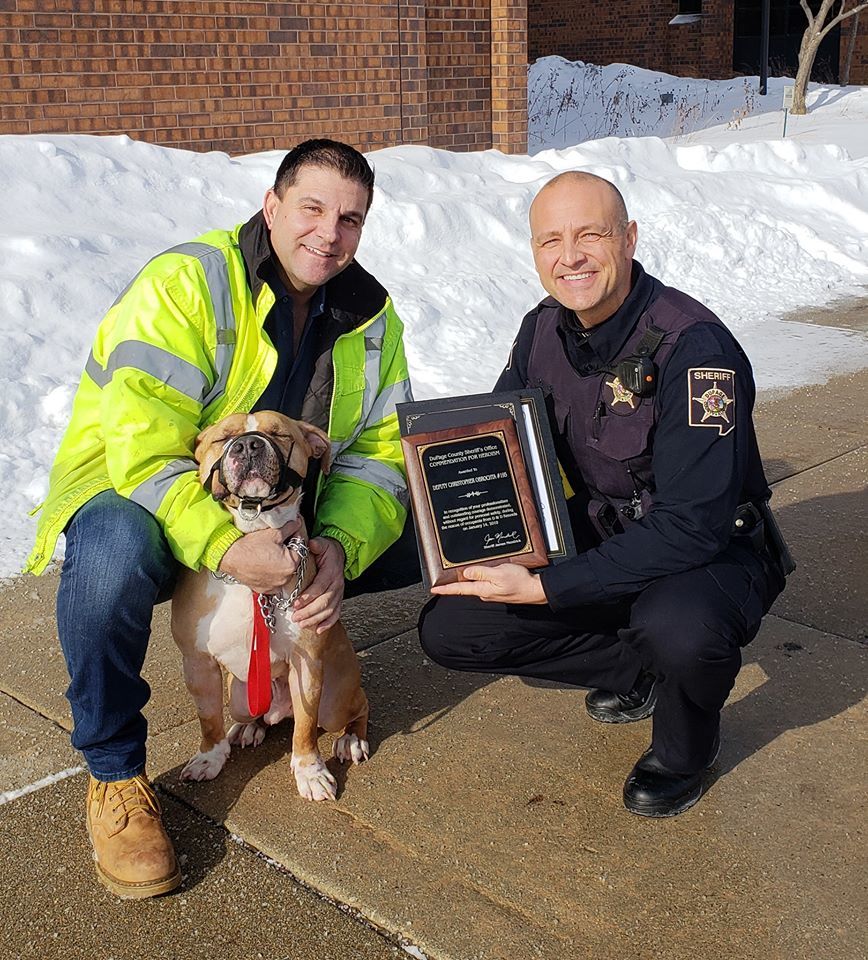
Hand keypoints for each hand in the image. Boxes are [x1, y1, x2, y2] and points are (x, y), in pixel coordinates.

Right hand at [218, 518, 302, 593]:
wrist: (230, 556)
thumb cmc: (250, 546)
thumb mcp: (274, 533)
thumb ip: (290, 528)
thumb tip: (297, 523)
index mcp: (290, 565)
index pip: (300, 549)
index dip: (294, 540)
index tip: (288, 535)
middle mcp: (284, 579)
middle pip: (292, 563)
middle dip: (287, 553)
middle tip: (276, 545)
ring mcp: (274, 586)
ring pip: (283, 573)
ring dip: (279, 565)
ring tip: (268, 555)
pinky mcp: (263, 590)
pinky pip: (273, 582)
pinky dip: (271, 575)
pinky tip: (263, 565)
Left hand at [292, 537, 345, 633]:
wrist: (340, 554)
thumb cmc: (328, 551)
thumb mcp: (322, 543)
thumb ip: (317, 544)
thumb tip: (311, 543)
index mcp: (331, 572)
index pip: (319, 587)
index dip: (307, 597)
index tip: (295, 604)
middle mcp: (337, 584)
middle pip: (324, 602)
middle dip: (309, 612)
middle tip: (295, 617)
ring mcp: (339, 593)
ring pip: (329, 610)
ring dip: (315, 619)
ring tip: (302, 624)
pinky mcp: (338, 599)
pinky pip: (336, 613)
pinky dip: (328, 623)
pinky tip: (318, 630)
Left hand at [430, 563, 547, 604]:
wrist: (535, 590)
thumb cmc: (520, 582)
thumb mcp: (499, 573)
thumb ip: (481, 572)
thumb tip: (466, 572)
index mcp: (482, 590)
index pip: (459, 590)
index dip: (445, 589)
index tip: (433, 590)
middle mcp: (484, 592)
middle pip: (465, 586)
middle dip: (455, 581)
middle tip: (443, 576)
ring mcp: (491, 592)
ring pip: (475, 582)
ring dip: (469, 576)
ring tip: (462, 568)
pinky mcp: (498, 589)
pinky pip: (485, 581)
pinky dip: (480, 575)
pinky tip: (483, 570)